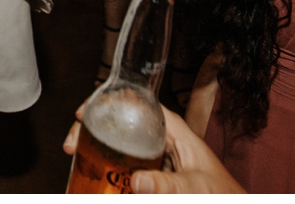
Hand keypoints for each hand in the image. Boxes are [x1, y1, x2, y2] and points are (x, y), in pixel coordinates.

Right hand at [62, 105, 241, 192]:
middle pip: (118, 123)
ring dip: (94, 151)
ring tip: (74, 159)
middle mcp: (158, 139)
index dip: (106, 101)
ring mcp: (152, 157)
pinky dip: (105, 172)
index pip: (135, 102)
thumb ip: (168, 184)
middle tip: (72, 145)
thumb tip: (136, 180)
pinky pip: (121, 168)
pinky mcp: (149, 176)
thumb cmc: (222, 195)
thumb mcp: (195, 187)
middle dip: (91, 129)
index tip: (83, 113)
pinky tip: (92, 180)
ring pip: (116, 146)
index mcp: (171, 129)